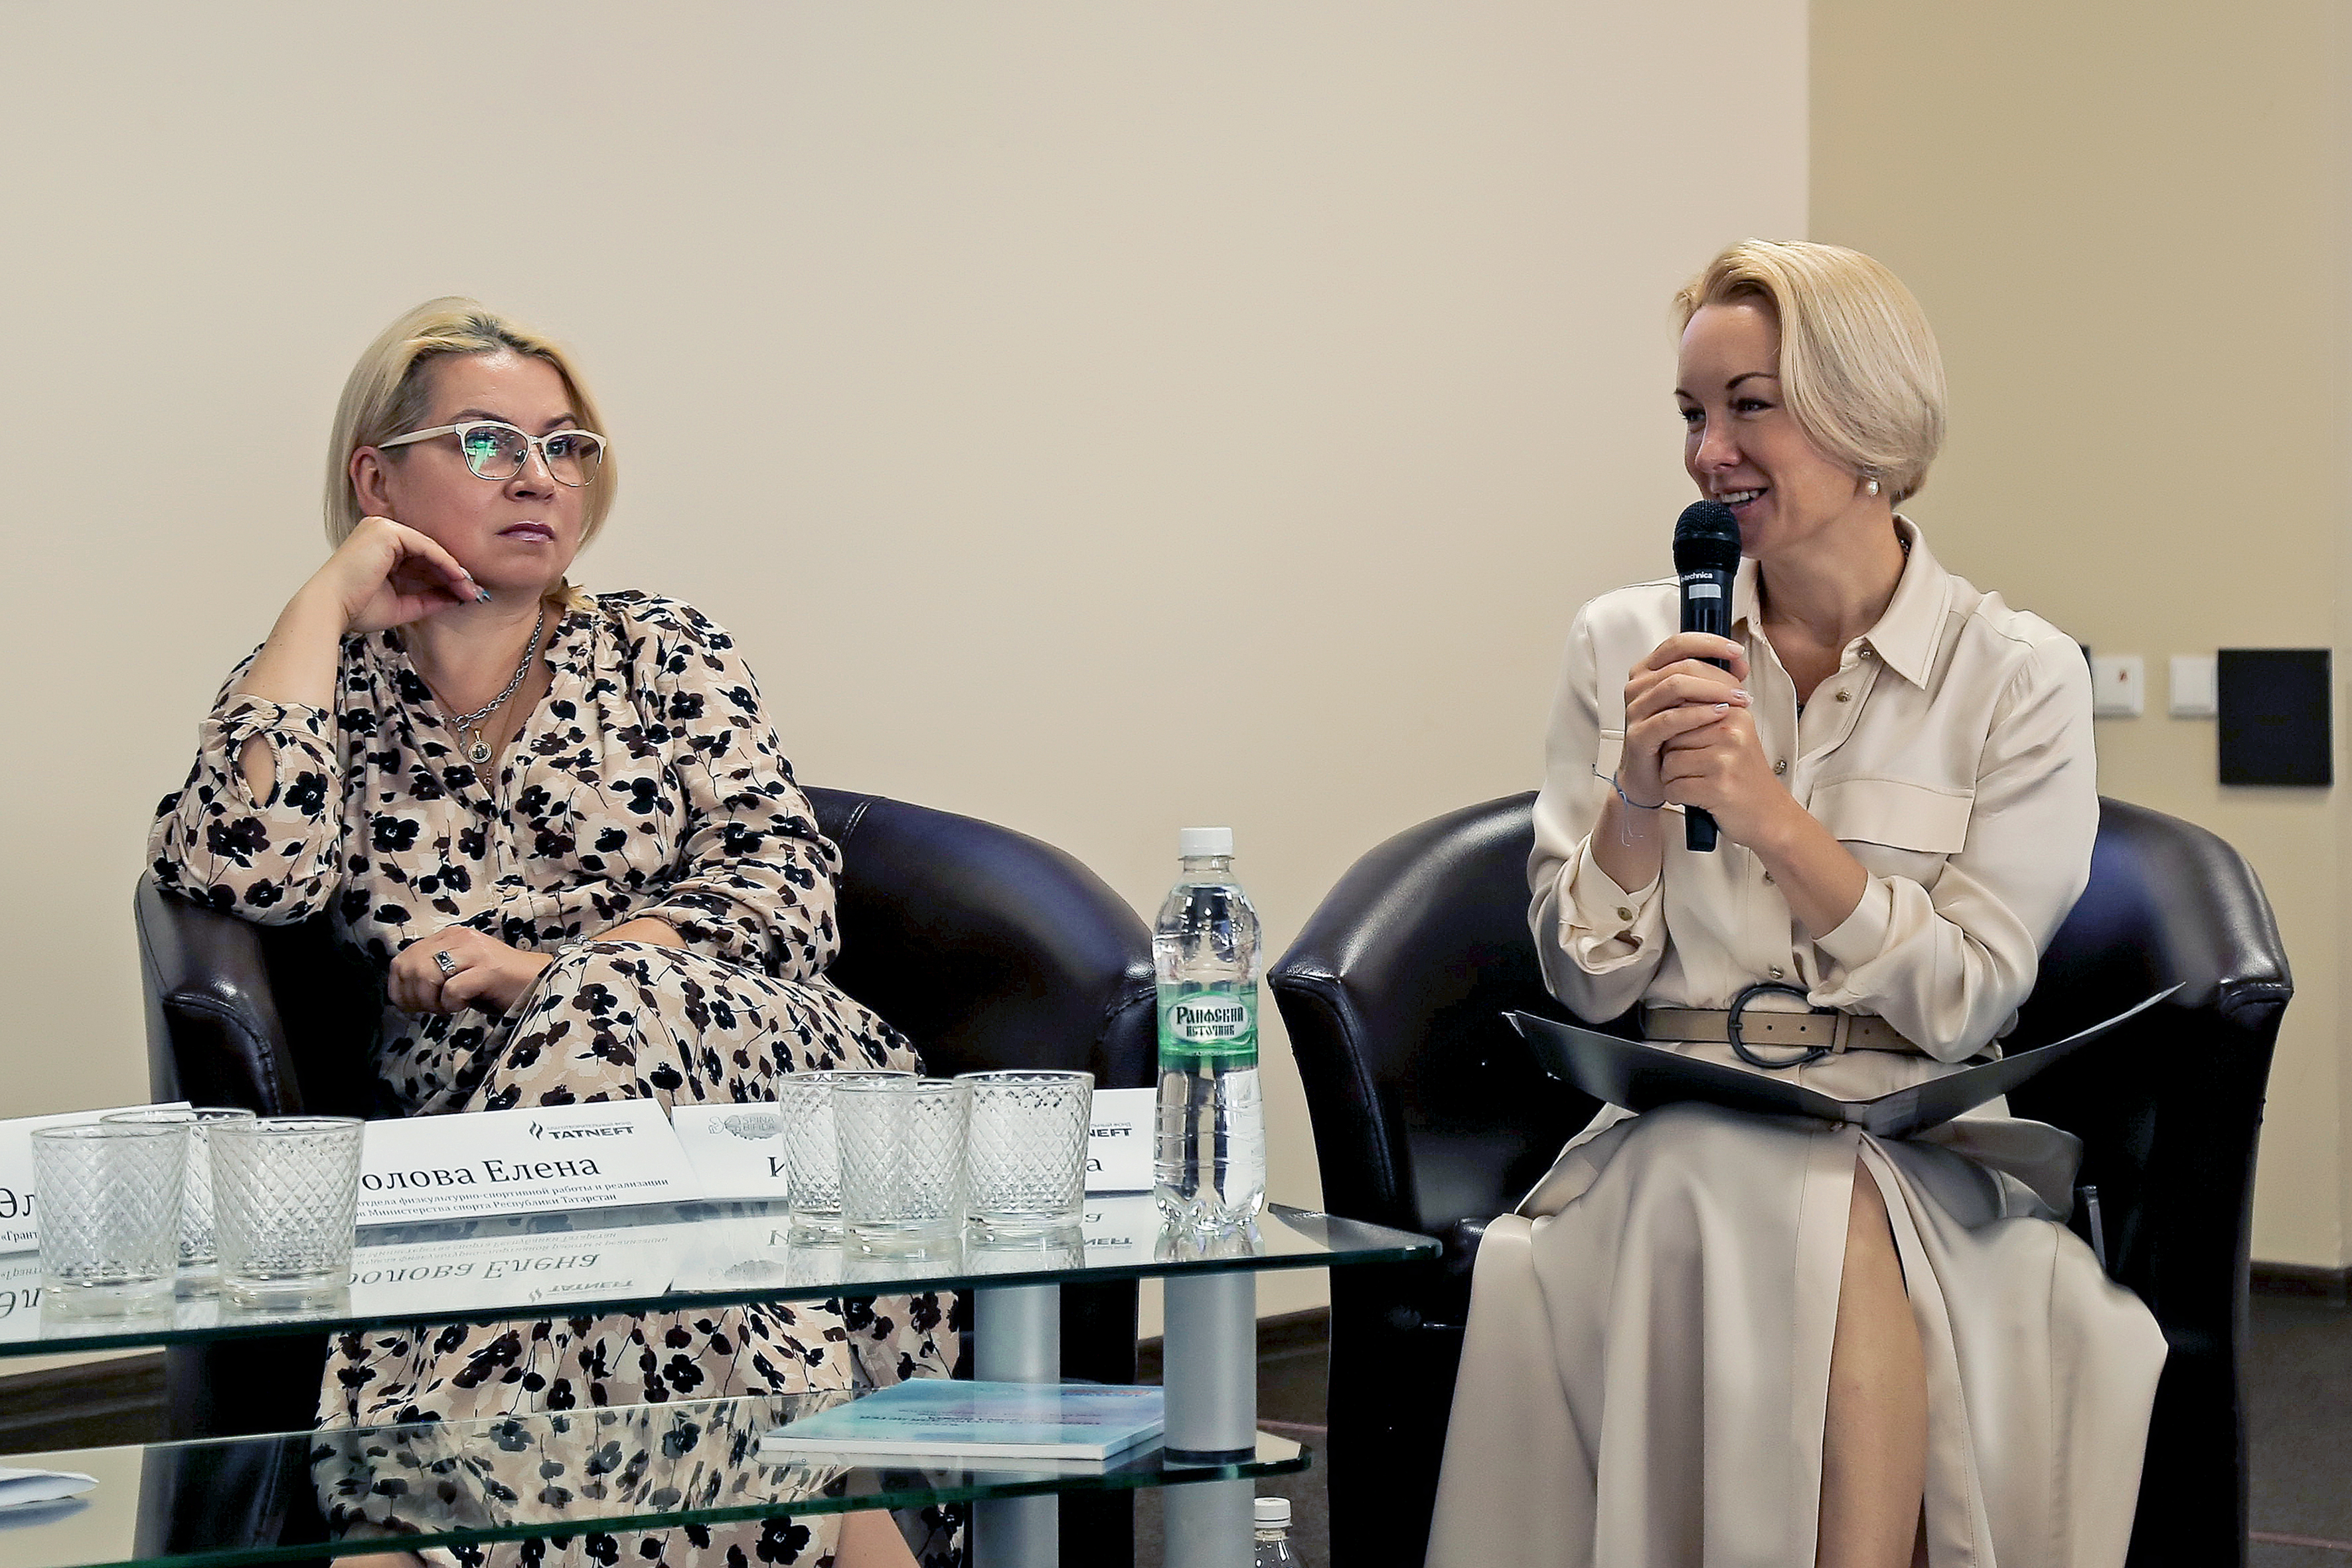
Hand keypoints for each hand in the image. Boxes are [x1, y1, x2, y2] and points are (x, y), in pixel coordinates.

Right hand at [304, 515, 482, 635]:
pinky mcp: (386, 532)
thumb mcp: (403, 604)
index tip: (465, 594)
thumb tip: (459, 597)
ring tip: (470, 589)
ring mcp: (382, 528)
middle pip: (428, 553)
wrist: (330, 608)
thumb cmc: (357, 609)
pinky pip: (426, 546)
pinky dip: (445, 563)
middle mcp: (380, 532)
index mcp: (379, 547)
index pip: (421, 559)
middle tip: (475, 592)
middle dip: (453, 574)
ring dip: (453, 570)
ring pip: (430, 548)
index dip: (445, 577)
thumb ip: (430, 598)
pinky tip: (459, 579)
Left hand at [388, 926, 552, 1015]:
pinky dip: (451, 1005)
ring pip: (426, 975)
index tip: (415, 1005)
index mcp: (449, 936)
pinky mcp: (489, 969)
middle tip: (433, 1009)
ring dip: (431, 1001)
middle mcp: (459, 937)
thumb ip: (432, 974)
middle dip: (414, 997)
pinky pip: (452, 990)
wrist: (539, 983)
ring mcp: (475, 951)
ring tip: (447, 1008)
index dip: (400, 988)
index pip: (402, 960)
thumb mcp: (458, 973)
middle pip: (410, 967)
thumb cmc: (496, 985)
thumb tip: (402, 991)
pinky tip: (464, 1006)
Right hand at [1616, 632, 1751, 805]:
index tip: (1737, 651)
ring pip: (1675, 686)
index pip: (1678, 643)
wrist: (1651, 778)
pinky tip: (1720, 714)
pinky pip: (1670, 719)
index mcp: (1648, 671)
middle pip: (1681, 665)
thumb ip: (1714, 680)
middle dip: (1718, 673)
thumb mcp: (1695, 703)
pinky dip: (1698, 714)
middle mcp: (1638, 686)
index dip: (1709, 643)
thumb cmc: (1672, 739)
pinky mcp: (1638, 735)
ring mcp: (1635, 710)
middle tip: (1742, 689)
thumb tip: (1739, 662)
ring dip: (1713, 690)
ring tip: (1737, 700)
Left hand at [1656, 695, 1792, 847]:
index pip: (1681, 711)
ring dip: (1673, 779)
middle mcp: (1731, 733)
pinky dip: (1677, 797)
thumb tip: (1664, 705)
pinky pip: (1674, 788)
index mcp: (1735, 715)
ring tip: (1694, 783)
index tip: (1690, 748)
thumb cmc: (1745, 778)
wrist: (1769, 814)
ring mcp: (1725, 760)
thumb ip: (1703, 718)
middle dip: (1672, 757)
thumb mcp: (1733, 737)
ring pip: (1669, 763)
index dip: (1676, 734)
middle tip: (1693, 770)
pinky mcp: (1718, 787)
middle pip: (1671, 737)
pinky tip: (1695, 797)